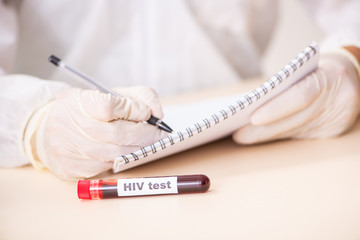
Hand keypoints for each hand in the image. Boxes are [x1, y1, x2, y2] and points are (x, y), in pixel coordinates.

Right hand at [24, 86, 167, 179]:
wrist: (46, 129)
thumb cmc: (85, 110)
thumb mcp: (106, 94)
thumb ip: (136, 98)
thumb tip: (157, 114)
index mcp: (78, 102)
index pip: (110, 106)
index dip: (133, 110)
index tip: (146, 113)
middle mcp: (69, 125)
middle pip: (117, 134)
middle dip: (145, 135)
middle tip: (160, 135)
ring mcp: (68, 149)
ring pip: (115, 153)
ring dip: (137, 150)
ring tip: (148, 144)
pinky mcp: (71, 168)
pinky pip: (106, 167)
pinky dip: (121, 160)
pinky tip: (127, 153)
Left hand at [233, 49, 359, 144]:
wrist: (351, 74)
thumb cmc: (319, 67)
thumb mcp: (305, 67)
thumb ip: (285, 85)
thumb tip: (250, 107)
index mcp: (332, 76)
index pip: (301, 96)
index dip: (276, 109)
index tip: (251, 118)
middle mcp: (339, 100)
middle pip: (295, 120)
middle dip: (264, 129)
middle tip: (238, 134)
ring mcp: (338, 119)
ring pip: (295, 131)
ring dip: (267, 135)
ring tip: (243, 136)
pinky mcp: (333, 131)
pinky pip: (300, 135)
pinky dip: (278, 135)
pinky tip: (260, 136)